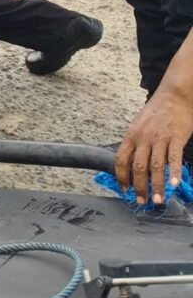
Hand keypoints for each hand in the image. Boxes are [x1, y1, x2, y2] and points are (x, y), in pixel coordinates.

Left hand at [116, 86, 192, 204]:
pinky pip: (174, 158)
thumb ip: (135, 142)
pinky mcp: (176, 137)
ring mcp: (160, 138)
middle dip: (139, 187)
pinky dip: (173, 173)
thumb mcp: (138, 125)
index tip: (125, 189)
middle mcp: (143, 138)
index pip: (121, 159)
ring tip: (158, 200)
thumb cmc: (156, 111)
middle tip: (142, 201)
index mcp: (131, 135)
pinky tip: (174, 185)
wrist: (174, 96)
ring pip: (156, 166)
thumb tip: (131, 162)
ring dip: (156, 186)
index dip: (121, 176)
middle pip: (138, 167)